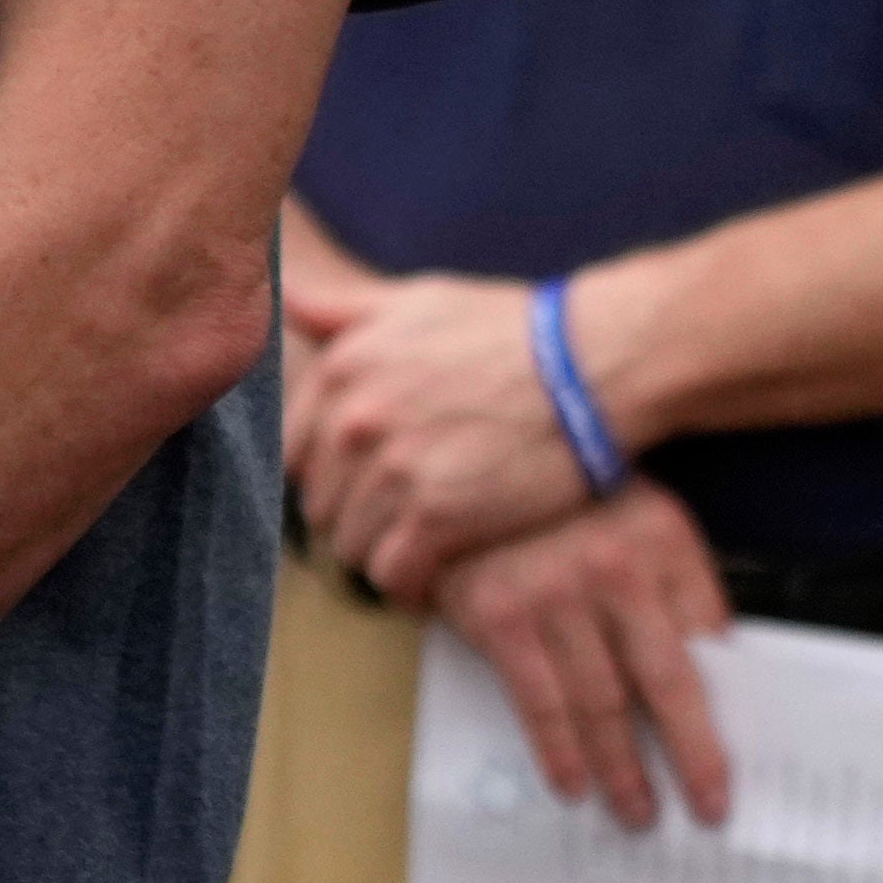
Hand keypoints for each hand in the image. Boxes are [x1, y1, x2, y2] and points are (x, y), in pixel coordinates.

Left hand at [294, 259, 612, 600]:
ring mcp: (393, 472)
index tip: (369, 488)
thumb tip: (286, 296)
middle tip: (404, 522)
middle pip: (322, 506)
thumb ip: (342, 307)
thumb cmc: (515, 329)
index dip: (331, 478)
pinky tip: (435, 578)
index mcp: (342, 370)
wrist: (597, 362)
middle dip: (357, 518)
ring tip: (424, 549)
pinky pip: (393, 576)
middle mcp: (354, 422)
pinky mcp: (438, 519)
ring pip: (351, 546)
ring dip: (382, 554)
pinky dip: (410, 585)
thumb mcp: (420, 299)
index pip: (294, 456)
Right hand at [439, 485, 737, 827]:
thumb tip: (715, 677)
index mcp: (665, 540)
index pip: (709, 638)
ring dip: (623, 770)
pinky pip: (540, 703)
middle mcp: (615, 566)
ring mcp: (555, 593)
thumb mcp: (638, 526)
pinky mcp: (501, 617)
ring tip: (639, 813)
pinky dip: (560, 753)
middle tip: (708, 809)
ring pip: (603, 704)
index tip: (738, 754)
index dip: (725, 703)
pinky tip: (575, 786)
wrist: (464, 480)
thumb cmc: (566, 513)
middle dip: (692, 755)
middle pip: (667, 682)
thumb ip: (674, 591)